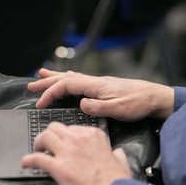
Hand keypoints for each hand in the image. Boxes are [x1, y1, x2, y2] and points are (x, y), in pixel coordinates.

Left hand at [21, 122, 131, 184]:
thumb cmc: (116, 180)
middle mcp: (78, 139)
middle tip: (46, 144)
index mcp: (92, 135)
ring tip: (37, 150)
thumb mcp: (121, 161)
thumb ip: (116, 154)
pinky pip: (36, 158)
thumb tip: (117, 153)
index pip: (71, 128)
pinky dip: (28, 160)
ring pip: (44, 136)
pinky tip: (26, 163)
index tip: (62, 143)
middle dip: (49, 134)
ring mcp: (67, 152)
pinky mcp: (58, 167)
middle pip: (54, 127)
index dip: (64, 136)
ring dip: (38, 143)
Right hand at [29, 68, 174, 120]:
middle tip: (31, 85)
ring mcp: (97, 83)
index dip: (50, 93)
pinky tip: (66, 79)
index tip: (39, 103)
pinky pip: (78, 81)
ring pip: (70, 77)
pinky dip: (66, 79)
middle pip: (64, 78)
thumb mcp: (119, 108)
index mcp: (95, 86)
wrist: (154, 97)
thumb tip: (81, 103)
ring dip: (54, 77)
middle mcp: (94, 82)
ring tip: (42, 75)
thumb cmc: (138, 103)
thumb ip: (99, 107)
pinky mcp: (101, 87)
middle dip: (46, 82)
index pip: (66, 85)